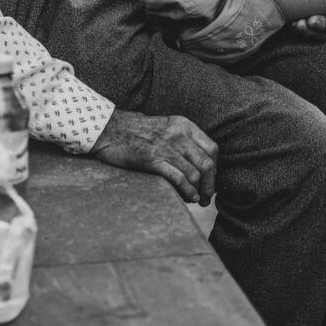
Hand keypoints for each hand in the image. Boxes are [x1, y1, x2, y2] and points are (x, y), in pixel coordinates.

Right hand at [91, 108, 217, 205]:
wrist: (109, 129)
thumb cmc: (135, 131)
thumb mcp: (165, 127)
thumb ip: (182, 139)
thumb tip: (199, 163)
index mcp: (183, 125)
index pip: (212, 149)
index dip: (215, 169)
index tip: (210, 180)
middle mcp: (179, 134)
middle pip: (207, 164)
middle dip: (210, 185)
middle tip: (207, 197)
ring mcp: (166, 146)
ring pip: (195, 174)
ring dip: (199, 192)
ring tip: (196, 200)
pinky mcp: (154, 159)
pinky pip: (180, 179)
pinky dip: (187, 192)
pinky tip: (188, 198)